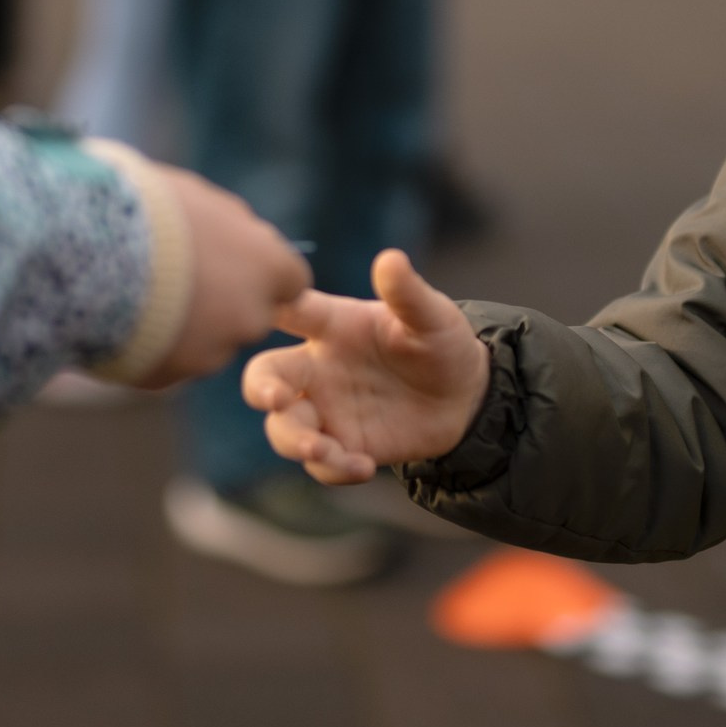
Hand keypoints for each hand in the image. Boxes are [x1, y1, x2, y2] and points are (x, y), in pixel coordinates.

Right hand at [124, 165, 311, 389]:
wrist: (86, 252)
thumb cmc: (143, 210)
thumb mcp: (197, 200)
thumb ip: (226, 225)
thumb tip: (233, 233)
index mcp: (268, 266)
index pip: (290, 281)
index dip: (260, 273)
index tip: (233, 264)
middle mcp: (250, 315)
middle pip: (249, 314)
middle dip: (222, 303)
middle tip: (176, 279)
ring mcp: (211, 352)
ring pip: (206, 341)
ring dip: (182, 326)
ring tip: (134, 291)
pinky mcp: (168, 377)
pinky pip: (164, 361)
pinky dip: (147, 345)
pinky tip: (115, 316)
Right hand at [244, 249, 488, 483]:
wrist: (465, 397)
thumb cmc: (441, 342)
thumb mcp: (432, 316)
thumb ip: (408, 292)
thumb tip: (391, 258)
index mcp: (332, 327)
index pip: (290, 312)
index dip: (269, 308)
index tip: (262, 311)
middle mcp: (318, 369)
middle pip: (265, 377)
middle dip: (260, 389)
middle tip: (276, 399)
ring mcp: (327, 411)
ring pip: (283, 428)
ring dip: (293, 440)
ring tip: (321, 449)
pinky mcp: (344, 445)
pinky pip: (320, 464)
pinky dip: (333, 468)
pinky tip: (363, 466)